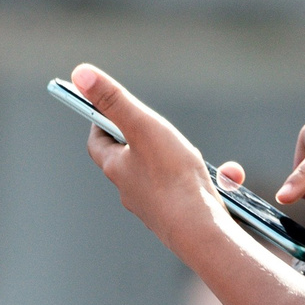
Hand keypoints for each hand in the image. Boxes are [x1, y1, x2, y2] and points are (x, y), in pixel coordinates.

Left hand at [68, 64, 225, 253]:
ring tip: (192, 153)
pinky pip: (191, 191)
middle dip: (142, 139)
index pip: (97, 143)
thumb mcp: (141, 126)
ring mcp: (157, 206)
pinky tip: (225, 177)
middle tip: (155, 126)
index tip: (105, 107)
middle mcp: (133, 190)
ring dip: (179, 159)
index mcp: (117, 170)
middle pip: (130, 158)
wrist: (201, 231)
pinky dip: (206, 180)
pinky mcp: (182, 216)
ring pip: (163, 175)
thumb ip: (114, 99)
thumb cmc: (170, 178)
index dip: (99, 123)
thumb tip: (79, 73)